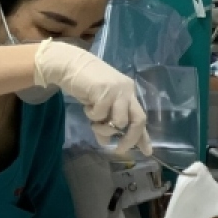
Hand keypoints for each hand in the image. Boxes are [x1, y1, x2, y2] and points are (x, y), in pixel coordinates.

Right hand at [33, 40, 151, 154]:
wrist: (70, 65)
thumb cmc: (85, 86)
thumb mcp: (100, 106)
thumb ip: (106, 122)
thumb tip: (107, 142)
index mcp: (129, 94)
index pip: (140, 118)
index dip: (143, 137)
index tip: (147, 152)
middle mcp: (128, 91)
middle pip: (139, 120)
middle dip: (130, 138)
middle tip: (118, 149)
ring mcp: (118, 90)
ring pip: (120, 121)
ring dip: (105, 127)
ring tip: (93, 120)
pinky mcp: (105, 90)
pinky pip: (101, 114)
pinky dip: (92, 115)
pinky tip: (87, 105)